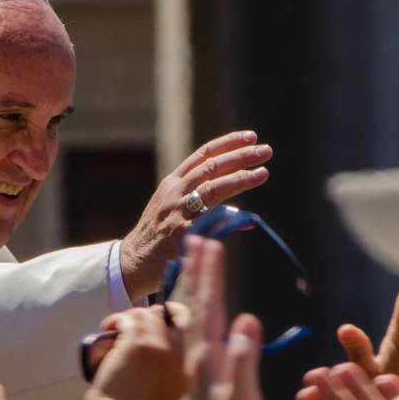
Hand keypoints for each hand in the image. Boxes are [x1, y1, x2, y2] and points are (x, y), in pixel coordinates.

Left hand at [86, 306, 188, 399]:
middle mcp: (180, 355)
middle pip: (170, 315)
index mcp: (190, 368)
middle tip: (132, 323)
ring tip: (116, 327)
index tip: (160, 314)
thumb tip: (161, 344)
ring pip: (147, 314)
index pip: (193, 326)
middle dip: (150, 313)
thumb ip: (173, 370)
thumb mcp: (168, 392)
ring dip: (130, 316)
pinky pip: (128, 318)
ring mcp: (160, 347)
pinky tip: (109, 327)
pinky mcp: (137, 344)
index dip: (176, 314)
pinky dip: (117, 319)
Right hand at [118, 131, 270, 300]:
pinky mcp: (181, 232)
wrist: (133, 262)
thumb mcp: (172, 210)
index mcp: (173, 182)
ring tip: (263, 173)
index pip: (203, 155)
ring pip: (212, 187)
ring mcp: (178, 211)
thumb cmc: (156, 237)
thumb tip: (238, 214)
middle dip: (241, 156)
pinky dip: (229, 217)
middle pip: (212, 166)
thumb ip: (202, 205)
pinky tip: (248, 218)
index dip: (228, 143)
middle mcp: (175, 192)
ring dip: (240, 178)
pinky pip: (209, 221)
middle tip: (265, 150)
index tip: (250, 137)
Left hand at [176, 237, 264, 399]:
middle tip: (195, 237)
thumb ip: (244, 358)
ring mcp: (199, 363)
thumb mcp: (243, 396)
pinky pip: (199, 331)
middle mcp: (198, 354)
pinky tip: (204, 309)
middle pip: (196, 302)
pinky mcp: (203, 373)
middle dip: (197, 269)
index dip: (209, 273)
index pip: (207, 304)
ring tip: (195, 262)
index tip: (209, 243)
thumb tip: (245, 320)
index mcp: (208, 355)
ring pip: (195, 314)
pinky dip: (200, 310)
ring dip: (196, 285)